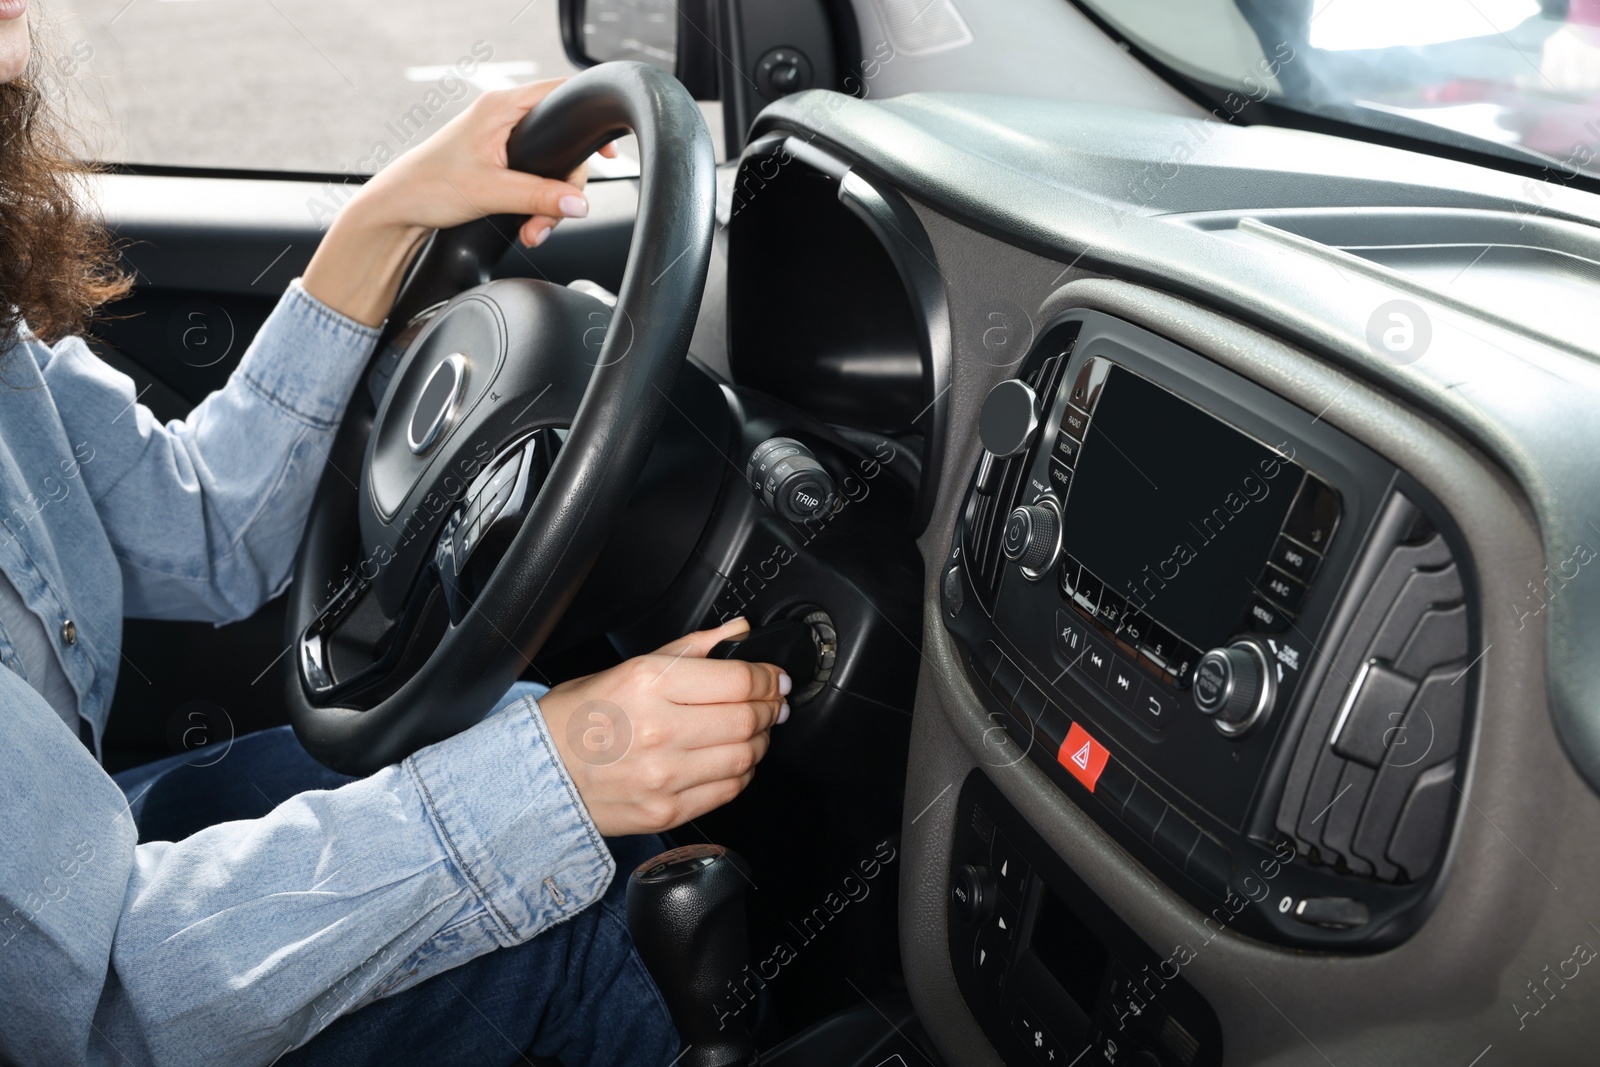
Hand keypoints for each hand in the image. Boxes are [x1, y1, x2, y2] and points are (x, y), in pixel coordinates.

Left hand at [303, 78, 614, 325]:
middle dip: (562, 190)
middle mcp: (503, 117)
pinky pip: (535, 180)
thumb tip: (580, 203)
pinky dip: (536, 205)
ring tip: (533, 229)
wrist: (397, 209)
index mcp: (501, 107)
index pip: (561, 96)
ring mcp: (502, 139)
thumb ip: (540, 196)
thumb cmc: (429, 187)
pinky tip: (528, 224)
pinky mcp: (499, 161)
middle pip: (562, 145)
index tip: (607, 151)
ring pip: (550, 169)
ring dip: (548, 204)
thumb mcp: (491, 192)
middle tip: (550, 219)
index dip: (589, 122)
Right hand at [537, 619, 791, 836]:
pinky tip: (733, 760)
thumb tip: (736, 631)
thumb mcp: (628, 667)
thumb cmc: (577, 718)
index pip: (738, 680)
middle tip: (773, 702)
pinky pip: (727, 791)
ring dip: (760, 741)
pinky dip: (742, 773)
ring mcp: (664, 776)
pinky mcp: (666, 811)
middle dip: (771, 708)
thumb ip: (690, 649)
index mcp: (649, 684)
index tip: (776, 678)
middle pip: (747, 719)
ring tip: (755, 730)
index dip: (769, 678)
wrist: (539, 774)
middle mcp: (659, 730)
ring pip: (744, 757)